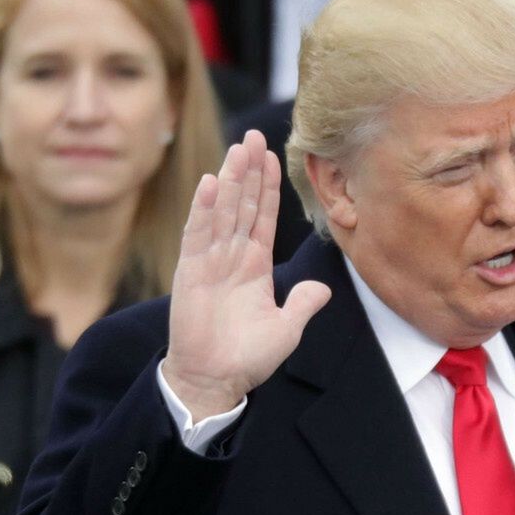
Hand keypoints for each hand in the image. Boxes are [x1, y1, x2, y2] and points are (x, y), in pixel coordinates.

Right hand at [161, 131, 329, 419]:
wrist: (216, 379)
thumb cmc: (248, 356)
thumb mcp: (287, 327)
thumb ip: (304, 303)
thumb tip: (324, 288)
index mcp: (254, 265)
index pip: (263, 216)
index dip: (267, 187)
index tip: (273, 155)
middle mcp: (232, 257)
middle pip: (242, 204)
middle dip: (249, 170)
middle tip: (254, 135)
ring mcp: (210, 261)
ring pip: (222, 211)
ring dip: (229, 179)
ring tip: (238, 148)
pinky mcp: (191, 272)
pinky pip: (198, 235)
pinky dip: (204, 210)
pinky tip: (209, 183)